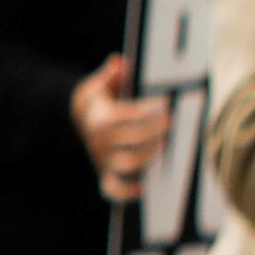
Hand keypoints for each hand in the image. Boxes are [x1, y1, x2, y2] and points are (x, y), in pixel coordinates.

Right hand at [68, 52, 172, 190]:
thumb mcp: (100, 82)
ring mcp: (103, 160)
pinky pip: (113, 190)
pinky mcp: (106, 175)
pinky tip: (145, 187)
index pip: (125, 114)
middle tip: (173, 122)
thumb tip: (119, 62)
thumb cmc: (99, 98)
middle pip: (129, 138)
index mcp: (99, 118)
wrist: (81, 120)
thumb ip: (111, 74)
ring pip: (126, 163)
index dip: (146, 110)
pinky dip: (126, 192)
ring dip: (148, 156)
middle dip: (154, 130)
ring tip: (166, 146)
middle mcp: (99, 142)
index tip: (165, 103)